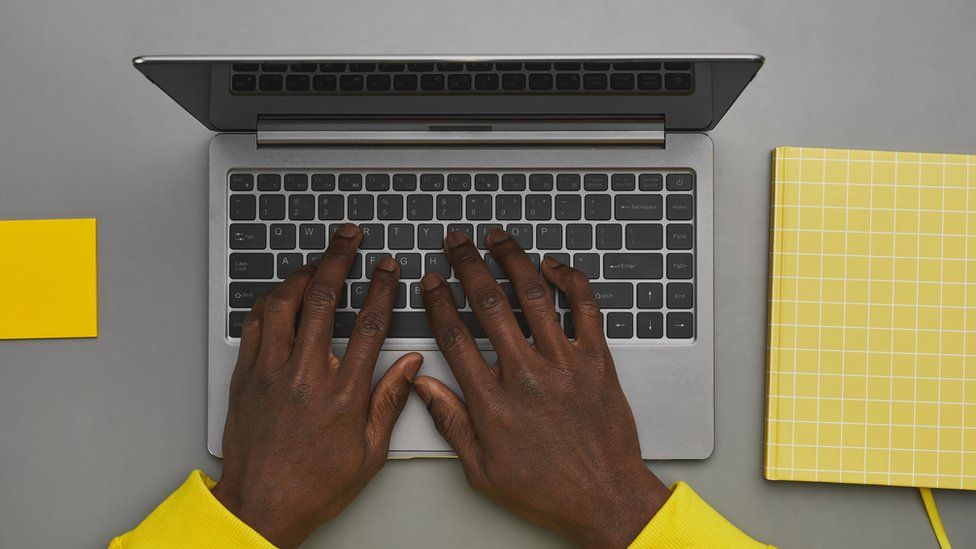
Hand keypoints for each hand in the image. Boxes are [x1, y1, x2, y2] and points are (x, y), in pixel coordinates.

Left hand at [212, 223, 421, 548]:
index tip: (388, 268)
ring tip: (316, 260)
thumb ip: (390, 401)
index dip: (382, 288)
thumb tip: (411, 365)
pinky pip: (255, 325)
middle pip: (323, 299)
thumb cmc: (313, 485)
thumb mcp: (369, 453)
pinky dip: (269, 302)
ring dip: (302, 273)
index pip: (369, 324)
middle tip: (348, 237)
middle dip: (339, 258)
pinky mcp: (246, 377)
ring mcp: (271, 373)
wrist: (260, 506)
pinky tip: (281, 294)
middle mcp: (305, 376)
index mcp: (343, 394)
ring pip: (283, 304)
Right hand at [415, 230, 670, 548]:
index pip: (454, 335)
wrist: (605, 498)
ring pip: (533, 295)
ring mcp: (564, 363)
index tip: (431, 281)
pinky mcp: (596, 360)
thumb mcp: (482, 470)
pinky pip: (584, 307)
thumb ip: (451, 422)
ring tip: (497, 238)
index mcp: (492, 400)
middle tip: (456, 241)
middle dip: (467, 264)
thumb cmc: (547, 489)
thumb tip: (424, 385)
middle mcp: (525, 373)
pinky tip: (554, 264)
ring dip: (512, 259)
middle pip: (488, 303)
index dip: (438, 301)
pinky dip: (570, 280)